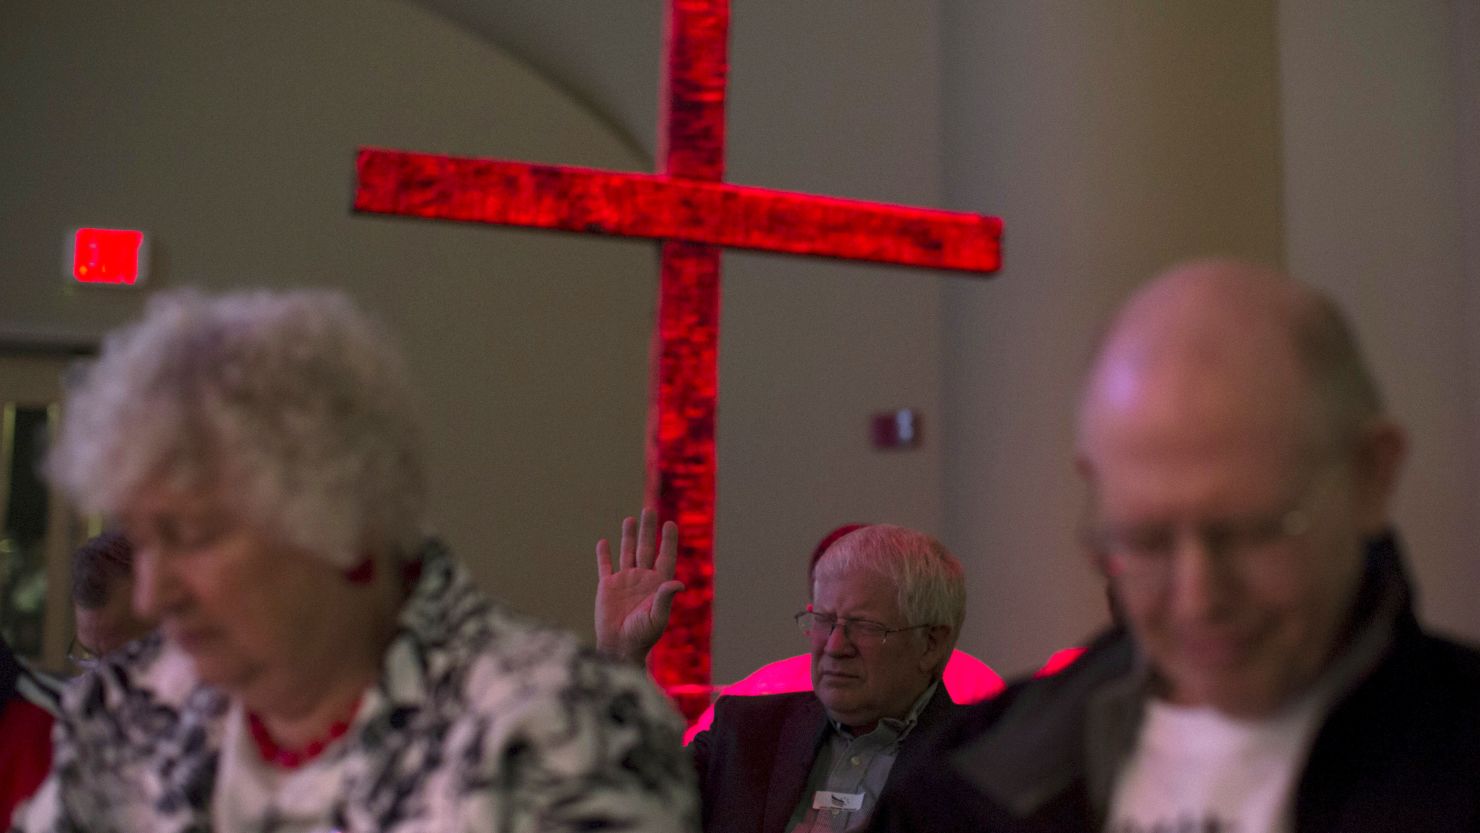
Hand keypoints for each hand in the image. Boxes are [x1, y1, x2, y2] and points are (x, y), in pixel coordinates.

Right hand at [595, 509, 682, 664]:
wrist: (619, 647)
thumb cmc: (642, 636)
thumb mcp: (657, 617)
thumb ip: (665, 598)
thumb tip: (678, 583)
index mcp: (657, 584)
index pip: (665, 557)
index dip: (668, 541)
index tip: (670, 523)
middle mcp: (642, 579)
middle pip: (646, 548)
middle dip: (648, 530)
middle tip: (649, 510)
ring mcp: (624, 581)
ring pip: (627, 552)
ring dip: (628, 536)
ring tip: (630, 519)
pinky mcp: (607, 587)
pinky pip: (605, 566)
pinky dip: (604, 554)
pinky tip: (604, 542)